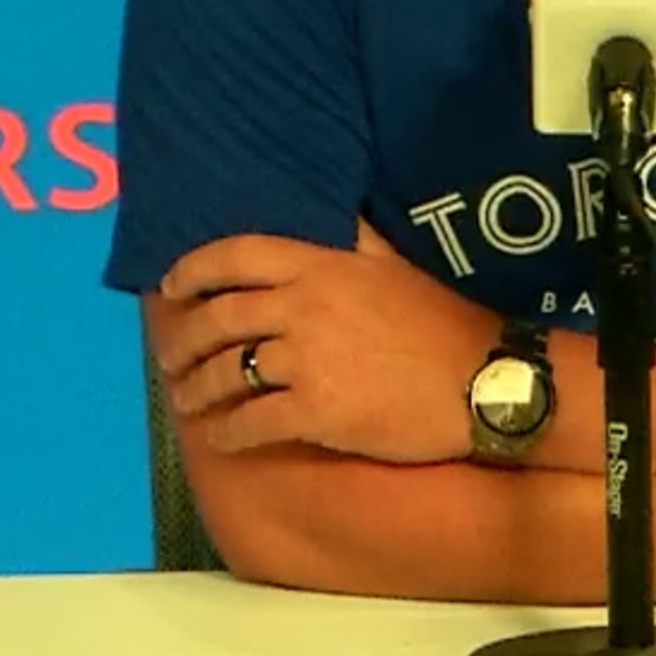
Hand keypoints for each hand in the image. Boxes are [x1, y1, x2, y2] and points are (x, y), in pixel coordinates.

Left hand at [153, 228, 500, 464]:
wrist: (484, 383)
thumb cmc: (443, 323)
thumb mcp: (397, 266)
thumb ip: (359, 240)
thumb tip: (339, 216)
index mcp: (322, 266)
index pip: (236, 256)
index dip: (192, 270)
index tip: (171, 289)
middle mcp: (303, 307)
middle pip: (218, 318)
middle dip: (182, 340)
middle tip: (171, 358)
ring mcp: (306, 361)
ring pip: (227, 373)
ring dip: (197, 390)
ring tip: (188, 401)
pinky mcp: (315, 412)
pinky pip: (252, 422)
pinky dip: (227, 434)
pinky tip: (222, 439)